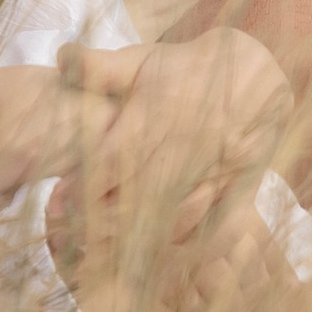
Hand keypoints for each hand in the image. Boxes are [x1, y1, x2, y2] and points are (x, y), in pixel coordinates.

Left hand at [44, 28, 291, 292]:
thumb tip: (61, 55)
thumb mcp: (141, 62)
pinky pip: (220, 226)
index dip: (80, 191)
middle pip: (136, 202)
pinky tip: (170, 255)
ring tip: (113, 253)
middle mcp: (183, 150)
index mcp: (152, 121)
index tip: (58, 205)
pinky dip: (195, 244)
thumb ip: (99, 68)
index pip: (107, 168)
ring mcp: (216, 171)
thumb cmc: (185, 70)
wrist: (253, 70)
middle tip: (78, 238)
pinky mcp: (241, 185)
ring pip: (176, 219)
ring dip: (146, 240)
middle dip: (104, 223)